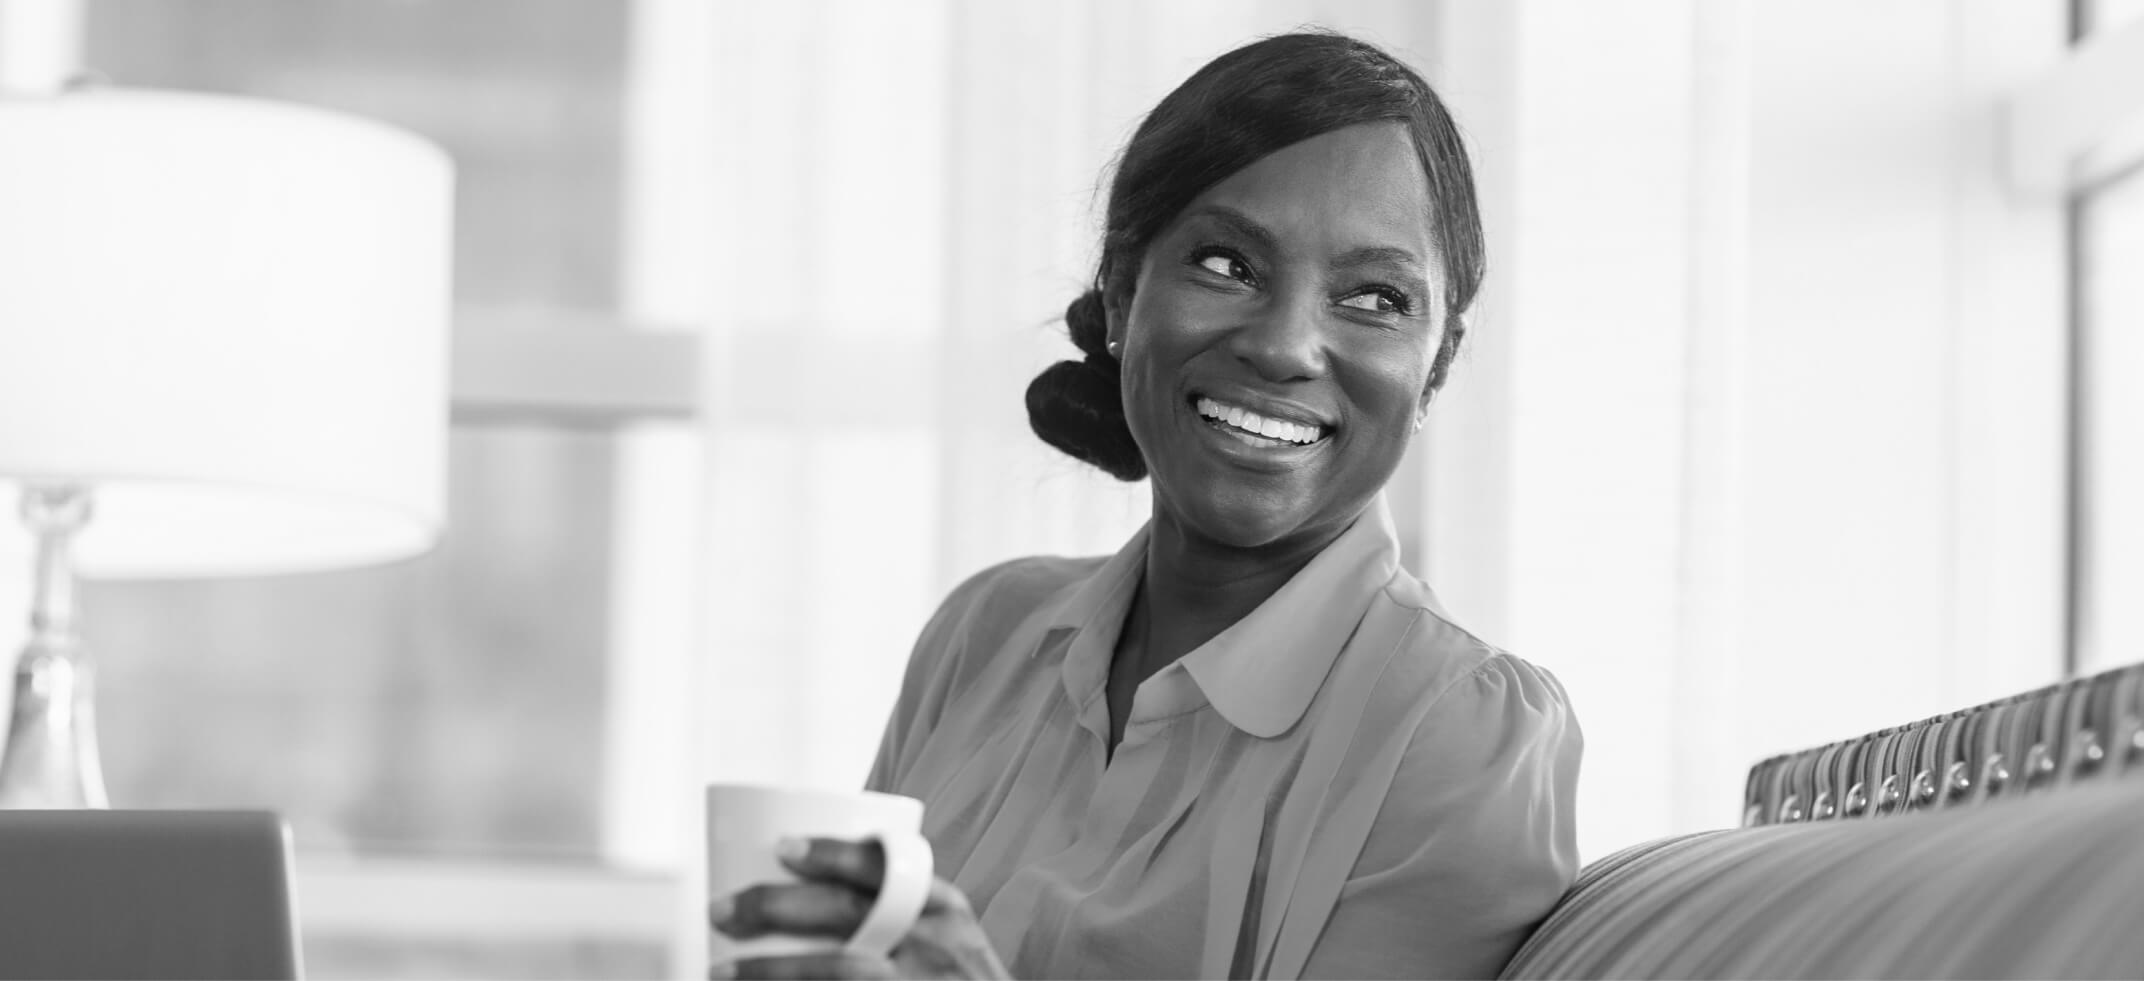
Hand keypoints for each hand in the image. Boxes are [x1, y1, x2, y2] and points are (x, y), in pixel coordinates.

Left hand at [710, 836, 1011, 979]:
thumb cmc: (952, 979)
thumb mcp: (948, 935)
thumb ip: (896, 909)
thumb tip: (798, 879)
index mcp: (944, 908)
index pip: (888, 869)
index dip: (833, 854)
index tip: (782, 846)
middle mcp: (936, 946)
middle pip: (849, 915)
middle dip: (778, 907)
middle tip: (722, 909)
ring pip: (839, 971)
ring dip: (772, 970)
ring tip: (719, 969)